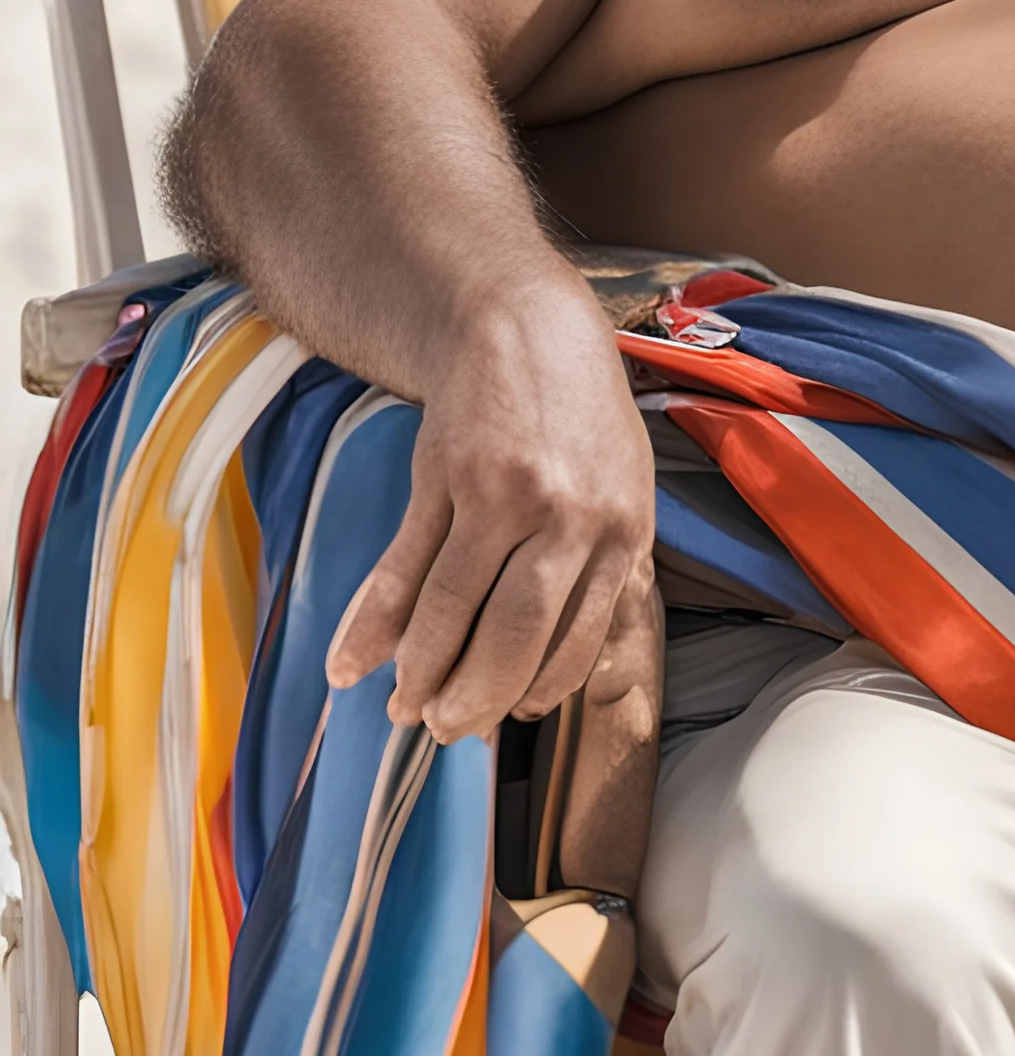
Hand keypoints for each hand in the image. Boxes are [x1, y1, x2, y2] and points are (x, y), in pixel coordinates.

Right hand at [327, 284, 657, 741]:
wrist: (523, 323)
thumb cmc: (577, 415)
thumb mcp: (622, 486)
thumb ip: (607, 568)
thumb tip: (573, 657)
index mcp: (622, 531)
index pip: (578, 640)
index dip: (537, 688)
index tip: (509, 715)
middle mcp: (568, 519)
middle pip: (513, 637)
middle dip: (473, 698)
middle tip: (444, 732)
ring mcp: (502, 496)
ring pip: (452, 609)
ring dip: (419, 671)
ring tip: (400, 708)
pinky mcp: (445, 476)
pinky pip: (404, 566)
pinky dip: (373, 622)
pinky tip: (350, 662)